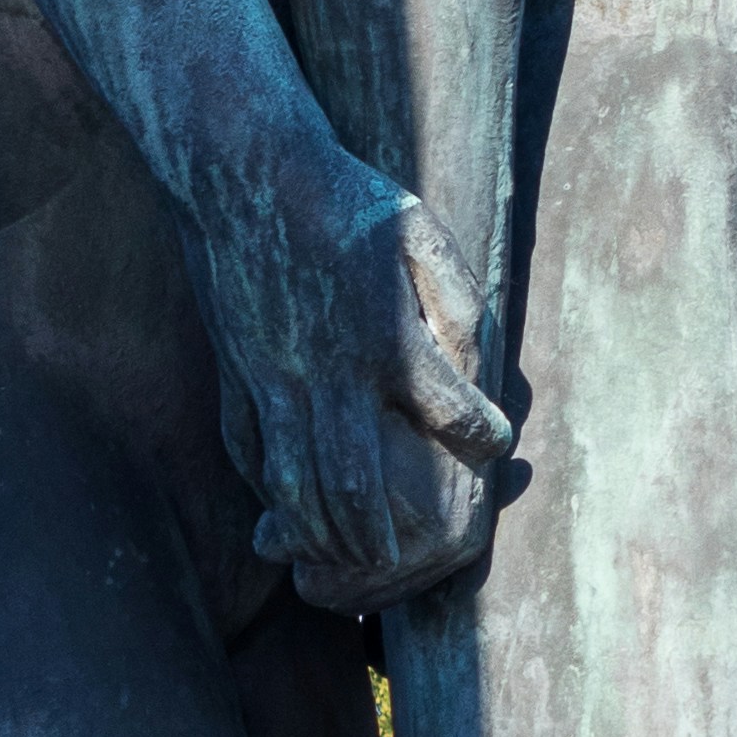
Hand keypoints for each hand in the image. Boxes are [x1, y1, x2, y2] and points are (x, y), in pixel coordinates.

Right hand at [198, 147, 512, 612]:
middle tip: (394, 565)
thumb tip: (479, 362)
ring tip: (343, 563)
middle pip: (350, 477)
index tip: (496, 444)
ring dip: (320, 530)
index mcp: (381, 333)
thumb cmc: (344, 199)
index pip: (445, 407)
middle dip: (373, 533)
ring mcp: (274, 378)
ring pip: (294, 479)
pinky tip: (286, 519)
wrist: (243, 171)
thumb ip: (455, 298)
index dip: (479, 434)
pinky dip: (271, 492)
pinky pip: (251, 450)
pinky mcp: (239, 374)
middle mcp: (326, 369)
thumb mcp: (418, 231)